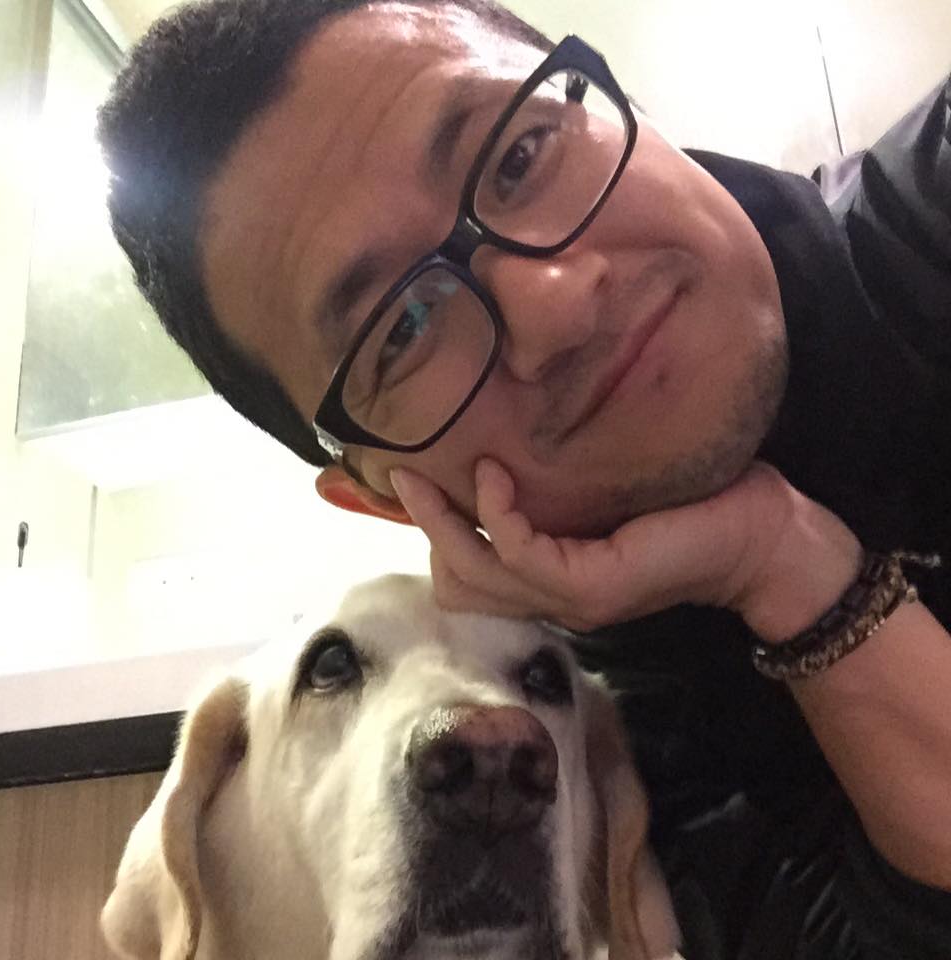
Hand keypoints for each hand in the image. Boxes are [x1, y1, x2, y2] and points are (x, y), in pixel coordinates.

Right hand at [390, 458, 845, 634]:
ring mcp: (567, 599)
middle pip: (454, 581)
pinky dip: (495, 513)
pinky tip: (494, 474)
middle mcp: (550, 601)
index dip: (429, 532)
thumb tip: (500, 446)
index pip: (464, 575)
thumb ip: (549, 491)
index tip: (403, 482)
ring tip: (424, 473)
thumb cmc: (685, 507)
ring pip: (472, 573)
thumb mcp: (598, 496)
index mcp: (549, 582)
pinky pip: (516, 551)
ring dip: (443, 522)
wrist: (758, 535)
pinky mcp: (590, 584)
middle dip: (422, 528)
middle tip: (400, 474)